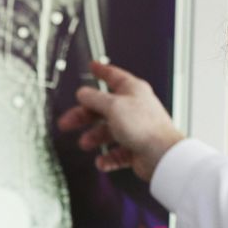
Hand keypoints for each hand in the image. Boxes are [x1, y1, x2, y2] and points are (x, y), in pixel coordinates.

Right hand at [56, 61, 185, 182]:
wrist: (161, 154)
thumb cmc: (144, 127)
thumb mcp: (113, 106)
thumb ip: (94, 98)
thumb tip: (83, 93)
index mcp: (132, 91)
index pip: (114, 76)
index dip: (101, 71)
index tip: (92, 66)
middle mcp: (134, 108)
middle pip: (103, 108)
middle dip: (83, 116)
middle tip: (67, 122)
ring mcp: (135, 128)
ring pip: (108, 132)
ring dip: (94, 138)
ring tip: (85, 143)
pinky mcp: (136, 148)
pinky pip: (117, 152)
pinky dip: (108, 157)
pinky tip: (102, 161)